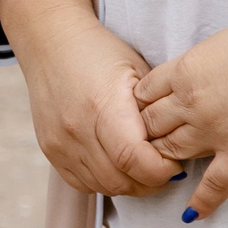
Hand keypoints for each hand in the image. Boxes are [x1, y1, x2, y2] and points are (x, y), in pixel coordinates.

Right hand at [0, 0, 182, 197]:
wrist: (50, 41)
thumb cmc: (100, 52)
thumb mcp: (137, 71)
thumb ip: (156, 111)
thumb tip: (177, 146)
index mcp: (103, 105)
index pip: (136, 160)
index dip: (163, 170)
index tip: (175, 162)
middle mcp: (77, 129)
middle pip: (122, 180)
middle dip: (150, 182)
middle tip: (164, 168)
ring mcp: (60, 143)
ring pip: (104, 186)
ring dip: (129, 184)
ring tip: (142, 167)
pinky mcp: (50, 150)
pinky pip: (82, 184)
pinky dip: (104, 182)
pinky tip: (116, 166)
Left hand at [136, 0, 227, 219]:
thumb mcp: (214, 45)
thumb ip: (194, 67)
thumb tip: (187, 79)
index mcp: (183, 72)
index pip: (144, 94)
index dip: (141, 104)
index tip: (144, 111)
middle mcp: (190, 104)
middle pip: (151, 126)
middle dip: (148, 133)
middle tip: (149, 142)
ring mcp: (213, 132)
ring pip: (173, 153)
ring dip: (168, 159)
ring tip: (164, 167)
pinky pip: (214, 185)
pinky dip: (202, 202)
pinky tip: (191, 214)